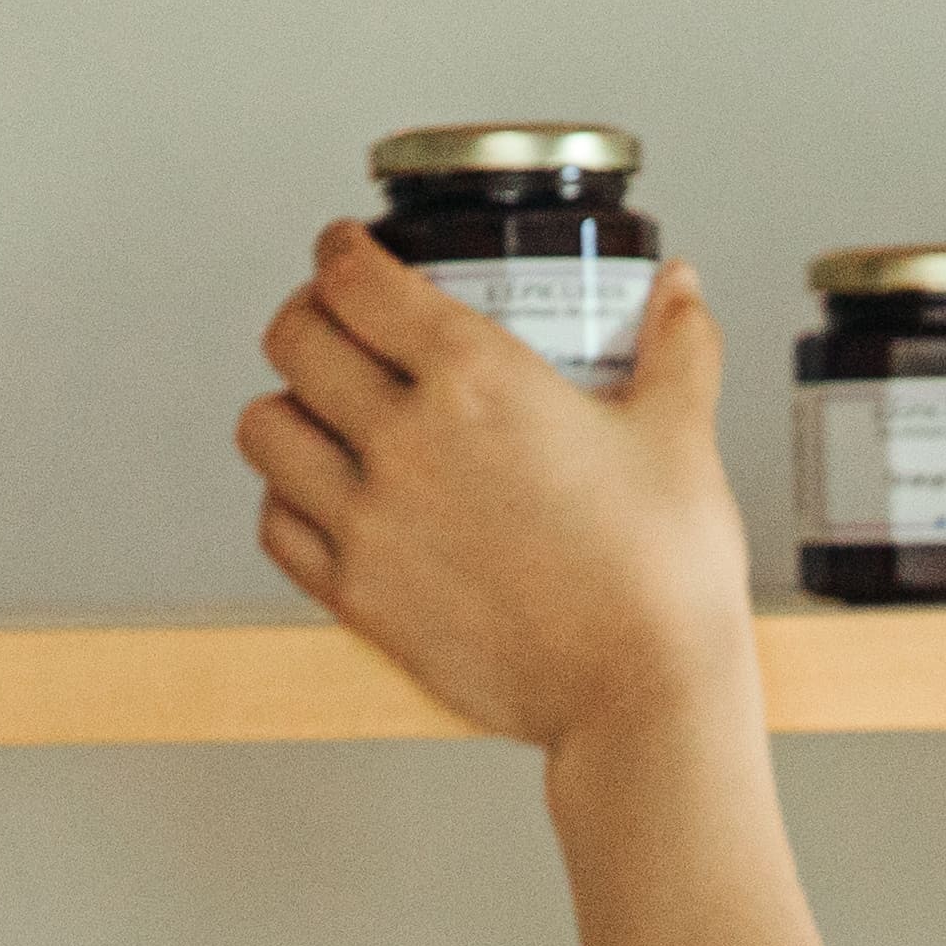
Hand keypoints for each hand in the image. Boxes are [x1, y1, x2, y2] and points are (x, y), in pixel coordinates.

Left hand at [239, 228, 757, 753]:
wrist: (641, 695)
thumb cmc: (664, 576)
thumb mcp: (680, 437)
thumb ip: (677, 347)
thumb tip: (680, 292)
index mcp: (479, 378)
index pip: (356, 279)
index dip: (340, 250)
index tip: (347, 250)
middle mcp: (406, 439)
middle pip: (294, 339)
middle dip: (308, 316)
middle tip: (334, 322)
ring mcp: (369, 521)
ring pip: (264, 429)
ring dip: (285, 407)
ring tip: (321, 411)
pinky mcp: (356, 595)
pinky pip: (276, 524)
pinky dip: (287, 498)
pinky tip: (325, 495)